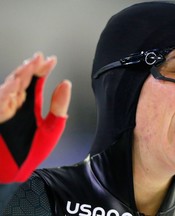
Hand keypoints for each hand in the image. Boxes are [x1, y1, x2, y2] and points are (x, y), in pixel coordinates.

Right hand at [0, 53, 71, 182]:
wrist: (16, 171)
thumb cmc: (32, 151)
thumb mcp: (52, 127)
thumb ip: (59, 105)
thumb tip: (66, 83)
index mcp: (31, 105)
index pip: (36, 82)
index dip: (43, 69)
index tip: (52, 59)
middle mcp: (17, 104)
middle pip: (23, 80)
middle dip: (31, 68)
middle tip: (40, 58)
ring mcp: (5, 109)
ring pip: (10, 87)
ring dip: (19, 76)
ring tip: (30, 65)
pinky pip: (0, 102)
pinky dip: (6, 93)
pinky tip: (16, 84)